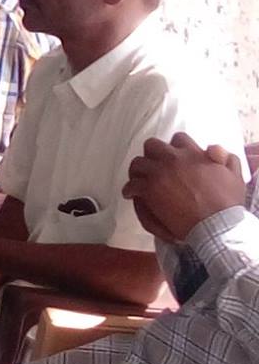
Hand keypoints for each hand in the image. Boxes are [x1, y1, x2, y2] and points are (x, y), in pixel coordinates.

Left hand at [124, 134, 247, 244]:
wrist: (216, 224)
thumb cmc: (227, 202)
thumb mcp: (234, 175)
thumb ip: (226, 158)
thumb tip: (212, 148)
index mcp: (193, 153)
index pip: (179, 139)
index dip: (175, 148)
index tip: (175, 157)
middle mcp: (172, 159)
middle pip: (152, 146)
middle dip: (152, 154)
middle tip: (154, 166)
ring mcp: (158, 173)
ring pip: (138, 163)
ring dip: (138, 170)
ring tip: (139, 179)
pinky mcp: (149, 190)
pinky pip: (131, 185)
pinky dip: (129, 189)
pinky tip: (130, 195)